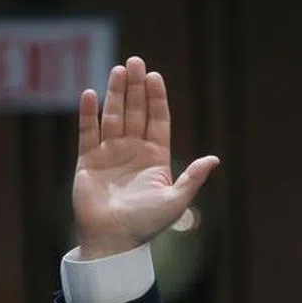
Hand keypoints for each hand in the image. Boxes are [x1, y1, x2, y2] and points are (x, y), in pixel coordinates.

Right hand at [72, 56, 219, 259]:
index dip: (156, 98)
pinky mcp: (88, 160)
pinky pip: (87, 132)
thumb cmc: (147, 224)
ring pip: (113, 116)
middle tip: (135, 61)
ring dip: (115, 93)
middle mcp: (133, 151)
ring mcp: (110, 153)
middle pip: (135, 111)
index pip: (158, 120)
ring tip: (118, 70)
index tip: (155, 76)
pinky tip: (90, 94)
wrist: (114, 241)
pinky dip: (88, 113)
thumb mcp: (176, 201)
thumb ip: (192, 178)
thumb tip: (214, 159)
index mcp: (156, 157)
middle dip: (136, 87)